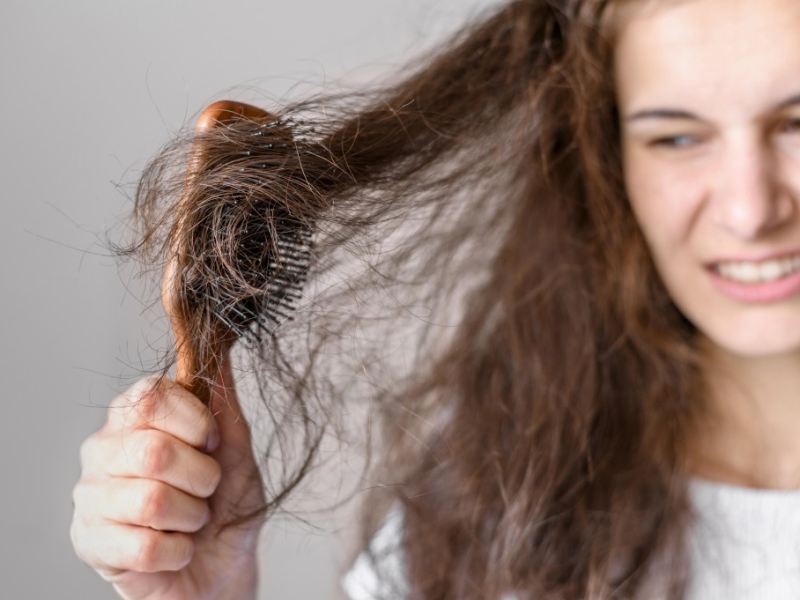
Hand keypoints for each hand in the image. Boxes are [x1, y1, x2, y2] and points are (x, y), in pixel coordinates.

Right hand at [71, 361, 265, 599]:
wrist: (221, 566)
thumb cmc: (224, 504)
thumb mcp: (235, 450)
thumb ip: (223, 403)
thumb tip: (220, 350)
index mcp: (133, 417)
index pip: (152, 396)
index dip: (195, 422)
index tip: (213, 443)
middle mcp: (102, 450)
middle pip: (153, 451)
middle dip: (201, 477)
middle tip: (206, 489)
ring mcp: (90, 497)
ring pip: (150, 501)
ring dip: (191, 516)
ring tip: (191, 519)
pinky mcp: (89, 544)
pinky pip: (145, 547)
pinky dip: (179, 551)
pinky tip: (176, 548)